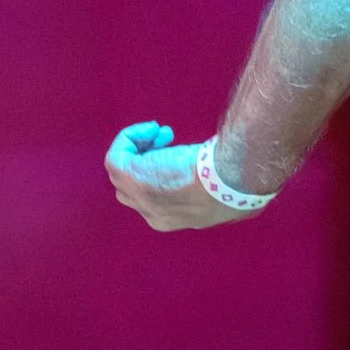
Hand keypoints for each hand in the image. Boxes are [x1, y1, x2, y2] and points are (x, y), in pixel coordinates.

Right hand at [105, 120, 239, 231]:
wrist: (228, 181)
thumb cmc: (233, 187)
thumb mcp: (223, 197)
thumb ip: (213, 194)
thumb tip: (225, 188)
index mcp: (171, 221)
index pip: (151, 199)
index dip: (159, 173)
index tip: (178, 155)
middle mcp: (150, 213)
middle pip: (131, 188)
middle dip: (145, 160)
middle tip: (168, 139)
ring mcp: (138, 196)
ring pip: (120, 171)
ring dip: (138, 147)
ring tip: (161, 133)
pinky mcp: (130, 176)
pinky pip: (115, 155)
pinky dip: (129, 137)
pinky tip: (152, 128)